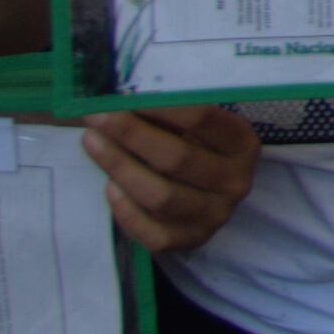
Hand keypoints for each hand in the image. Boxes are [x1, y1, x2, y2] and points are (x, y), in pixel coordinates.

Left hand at [75, 108, 256, 258]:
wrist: (202, 193)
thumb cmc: (192, 145)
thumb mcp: (193, 125)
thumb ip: (168, 110)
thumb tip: (121, 92)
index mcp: (242, 144)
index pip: (201, 119)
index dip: (157, 106)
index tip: (122, 95)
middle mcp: (235, 181)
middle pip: (177, 157)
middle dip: (131, 134)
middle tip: (96, 117)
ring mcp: (214, 215)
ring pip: (160, 195)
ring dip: (120, 167)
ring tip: (92, 143)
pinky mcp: (191, 240)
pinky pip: (152, 231)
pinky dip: (126, 210)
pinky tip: (109, 186)